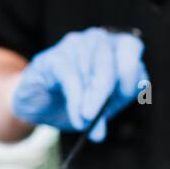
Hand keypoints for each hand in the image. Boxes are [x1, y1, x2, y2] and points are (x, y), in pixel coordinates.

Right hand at [12, 28, 147, 141]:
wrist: (37, 105)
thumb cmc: (72, 102)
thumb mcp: (98, 108)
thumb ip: (106, 109)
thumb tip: (101, 128)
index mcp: (114, 48)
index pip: (132, 48)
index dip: (130, 73)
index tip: (123, 98)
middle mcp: (95, 40)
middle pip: (112, 55)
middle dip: (107, 88)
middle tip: (100, 114)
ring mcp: (73, 45)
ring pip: (90, 67)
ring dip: (90, 99)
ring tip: (85, 123)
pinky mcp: (52, 57)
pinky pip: (69, 77)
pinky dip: (75, 101)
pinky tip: (76, 118)